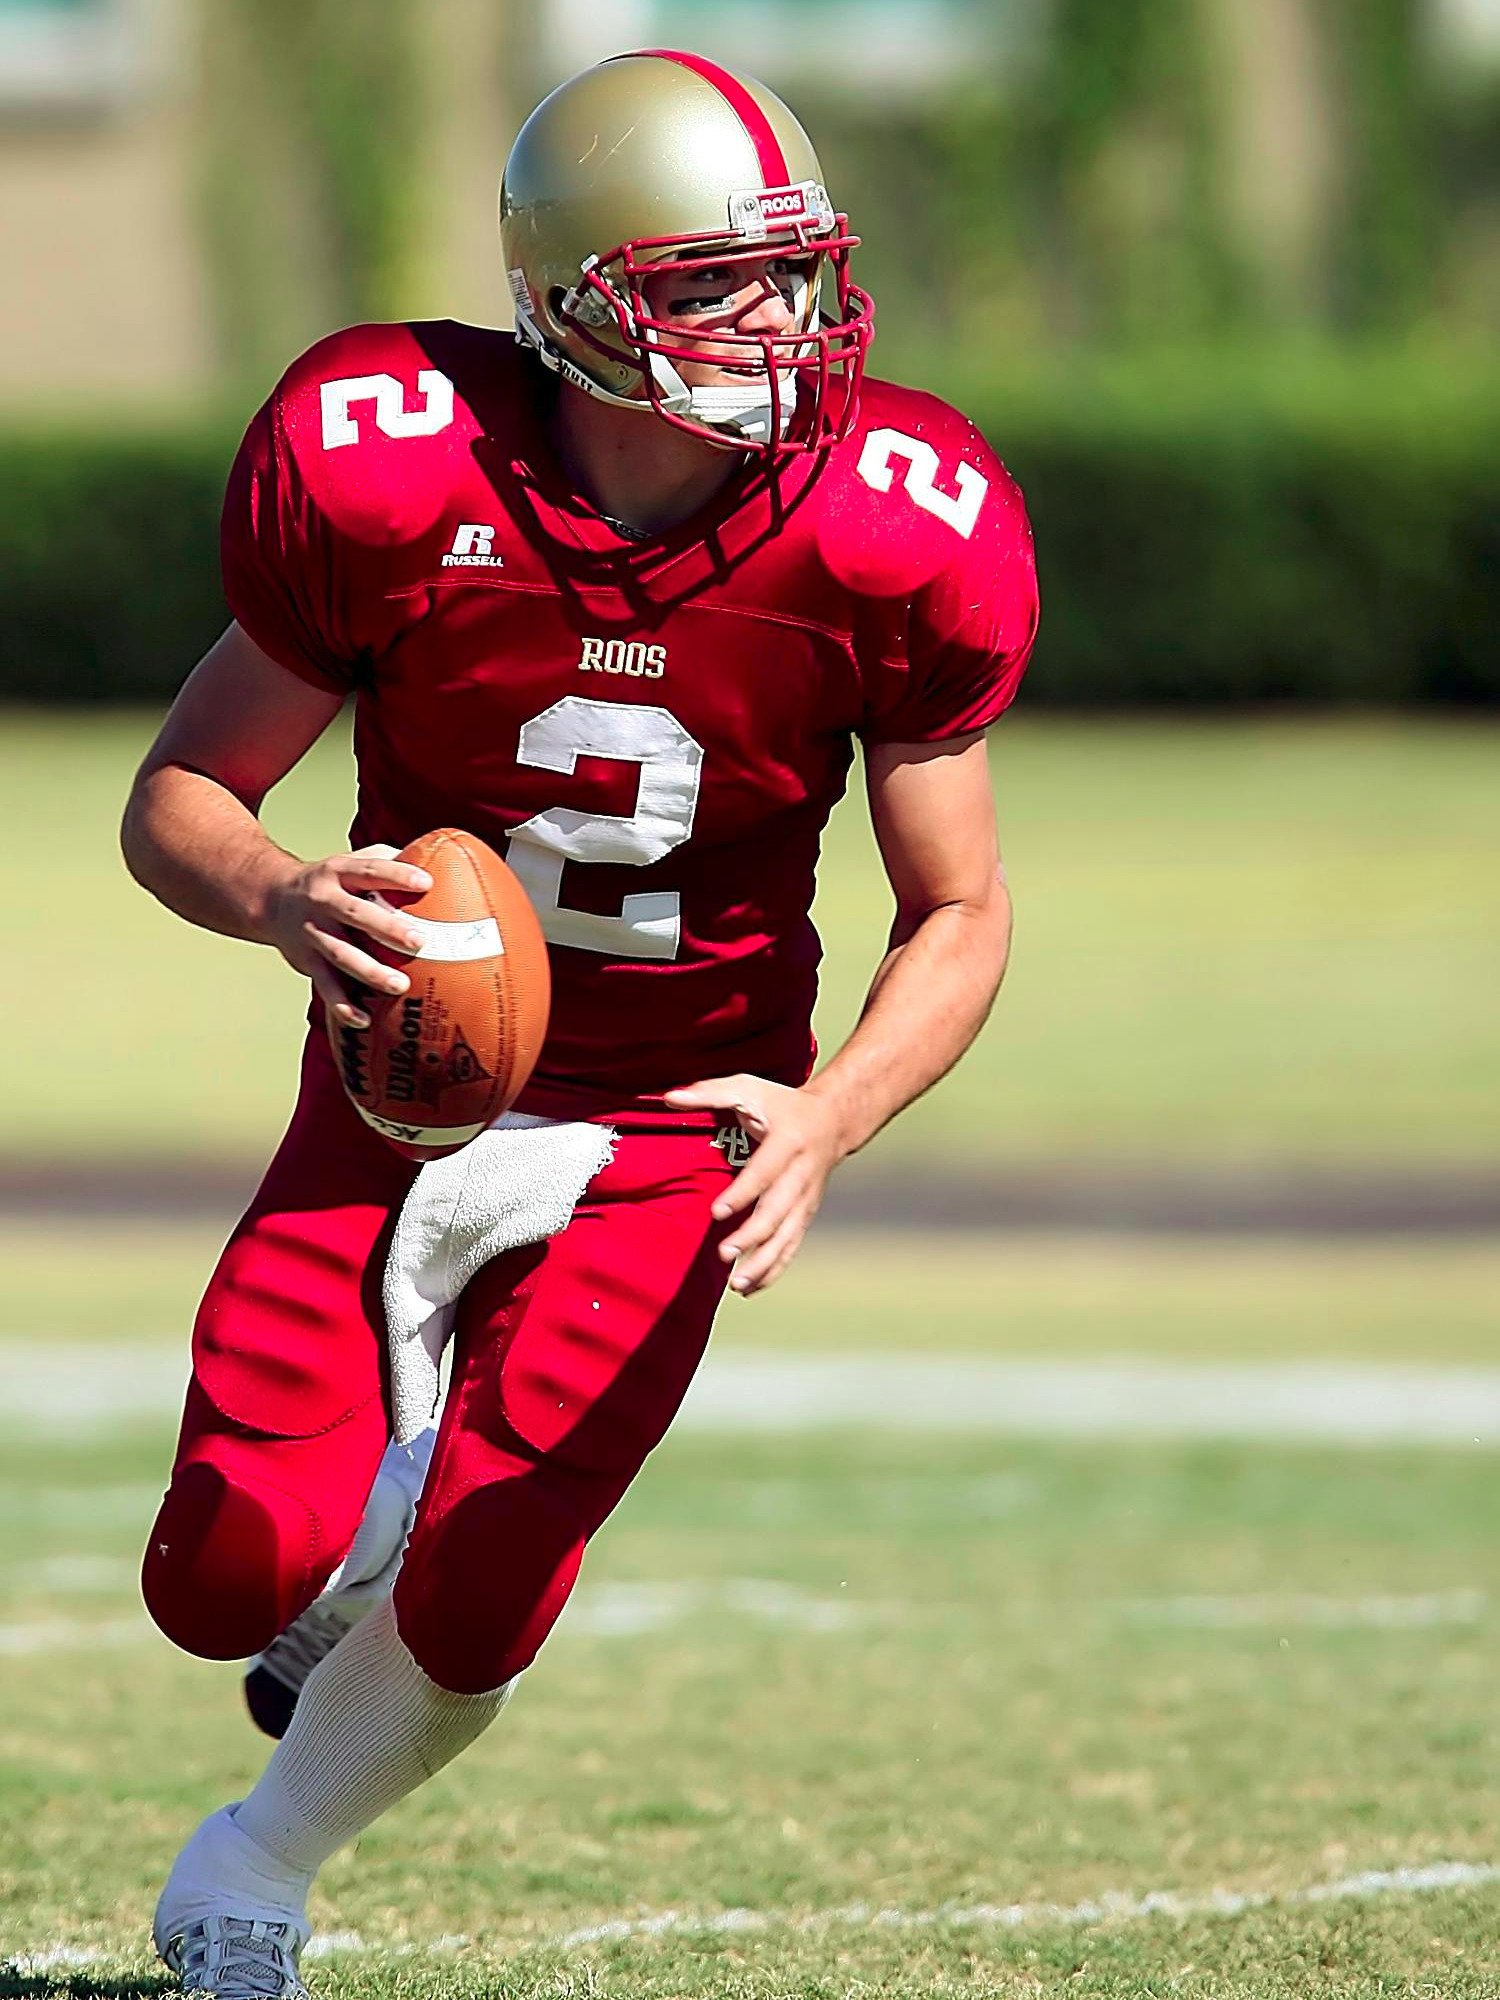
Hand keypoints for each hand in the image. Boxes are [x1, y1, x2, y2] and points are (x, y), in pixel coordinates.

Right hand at [266, 844, 432, 1028]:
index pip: (369, 871)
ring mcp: (313, 933)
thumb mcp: (351, 863)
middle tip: (418, 941)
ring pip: (341, 954)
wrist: (271, 898)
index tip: (426, 883)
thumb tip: (437, 862)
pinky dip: (343, 1005)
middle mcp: (324, 901)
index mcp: (339, 873)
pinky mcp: (307, 961)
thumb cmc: (330, 882)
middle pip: (356, 914)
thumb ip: (386, 863)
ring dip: (370, 971)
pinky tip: (364, 1019)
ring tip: (400, 985)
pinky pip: (326, 986)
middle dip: (387, 928)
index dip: (397, 875)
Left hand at [664, 1073, 846, 1294]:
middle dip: (752, 1235)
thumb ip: (708, 1091)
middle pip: (778, 1211)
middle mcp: (802, 1174)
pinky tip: (750, 1287)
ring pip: (787, 1236)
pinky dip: (773, 1269)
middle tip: (724, 1253)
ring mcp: (807, 1198)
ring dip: (764, 1262)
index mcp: (788, 1142)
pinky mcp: (805, 1214)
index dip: (742, 1193)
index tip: (716, 1212)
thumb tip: (668, 1098)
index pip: (765, 1172)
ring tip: (737, 1283)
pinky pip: (791, 1246)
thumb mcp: (748, 1087)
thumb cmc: (782, 1102)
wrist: (833, 1119)